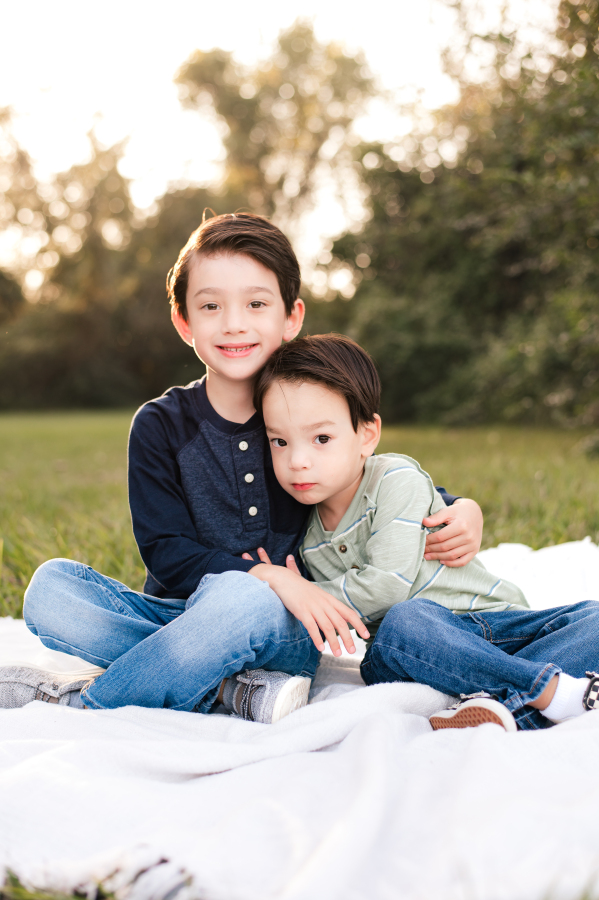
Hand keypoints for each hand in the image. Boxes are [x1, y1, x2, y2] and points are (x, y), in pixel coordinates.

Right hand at [244, 550, 369, 655]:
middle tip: (352, 651)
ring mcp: (313, 607)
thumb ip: (327, 606)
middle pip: (340, 623)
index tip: (366, 635)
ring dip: (334, 642)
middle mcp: (324, 603)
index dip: (358, 624)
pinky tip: (320, 648)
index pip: (349, 613)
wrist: (284, 579)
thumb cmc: (300, 589)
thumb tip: (335, 619)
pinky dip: (317, 638)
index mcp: (330, 600)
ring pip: (328, 627)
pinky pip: (312, 627)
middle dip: (348, 638)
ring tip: (338, 654)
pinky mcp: (302, 611)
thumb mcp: (318, 596)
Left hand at [423, 498, 482, 566]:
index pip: (441, 536)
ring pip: (452, 555)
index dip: (429, 540)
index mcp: (461, 525)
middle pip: (445, 547)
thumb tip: (424, 522)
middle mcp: (468, 536)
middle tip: (422, 550)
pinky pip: (463, 561)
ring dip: (438, 557)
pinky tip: (441, 561)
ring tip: (427, 556)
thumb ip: (436, 517)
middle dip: (431, 549)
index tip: (421, 541)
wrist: (475, 514)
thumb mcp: (448, 511)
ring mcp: (473, 545)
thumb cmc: (458, 512)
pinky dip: (452, 564)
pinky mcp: (475, 550)